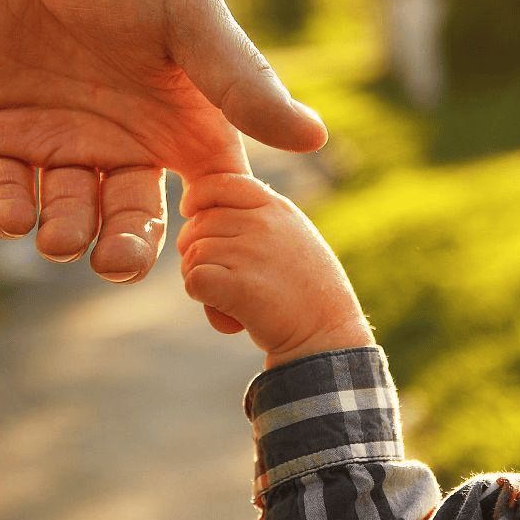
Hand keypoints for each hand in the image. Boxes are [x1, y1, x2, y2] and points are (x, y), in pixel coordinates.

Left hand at [0, 0, 326, 282]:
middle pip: (133, 222)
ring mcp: (58, 137)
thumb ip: (239, 80)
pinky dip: (9, 215)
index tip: (201, 253)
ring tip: (63, 232)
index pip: (206, 195)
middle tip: (116, 258)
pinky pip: (4, 194)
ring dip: (67, 237)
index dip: (210, 231)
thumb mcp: (187, 16)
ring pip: (69, 218)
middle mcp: (122, 137)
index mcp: (178, 117)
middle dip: (127, 250)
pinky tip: (14, 215)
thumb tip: (314, 138)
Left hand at [178, 174, 373, 366]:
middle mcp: (264, 224)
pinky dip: (199, 294)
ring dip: (197, 275)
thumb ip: (260, 218)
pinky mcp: (240, 287)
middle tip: (213, 273)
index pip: (221, 183)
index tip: (191, 214)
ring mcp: (252, 253)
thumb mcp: (294, 236)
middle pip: (199, 224)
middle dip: (194, 249)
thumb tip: (206, 211)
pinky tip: (220, 306)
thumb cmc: (308, 292)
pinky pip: (194, 280)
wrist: (328, 335)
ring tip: (222, 295)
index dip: (198, 198)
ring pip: (194, 254)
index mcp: (277, 208)